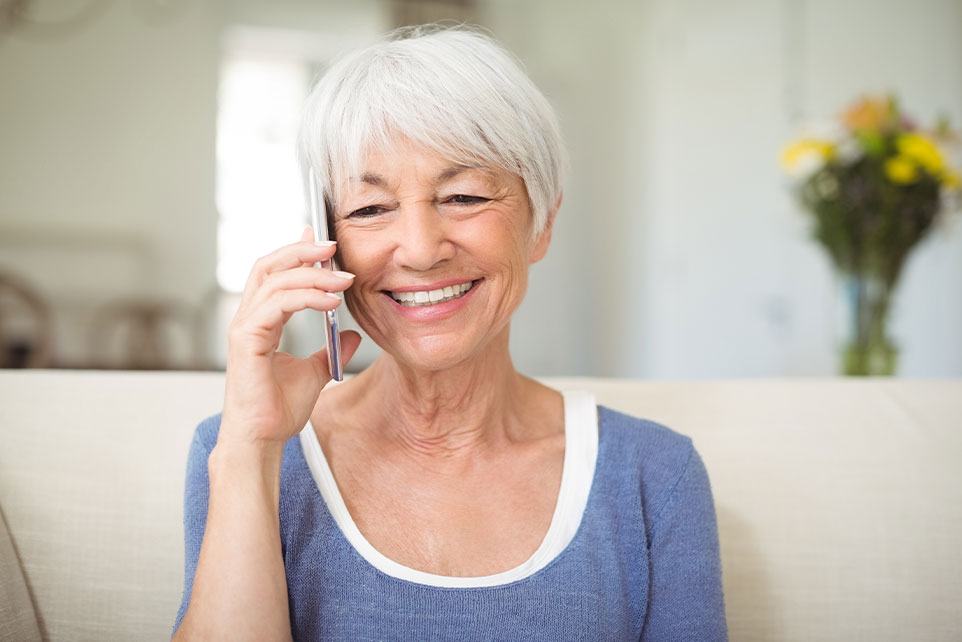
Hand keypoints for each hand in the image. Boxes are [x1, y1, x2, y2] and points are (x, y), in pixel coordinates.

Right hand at [220, 227, 361, 448]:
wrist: (263, 439)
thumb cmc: (278, 410)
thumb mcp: (315, 373)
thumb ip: (329, 350)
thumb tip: (350, 333)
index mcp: (260, 321)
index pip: (275, 273)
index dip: (298, 253)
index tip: (324, 242)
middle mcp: (248, 318)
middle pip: (269, 266)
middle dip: (302, 251)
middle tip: (333, 246)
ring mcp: (244, 327)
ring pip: (275, 281)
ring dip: (312, 274)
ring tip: (344, 279)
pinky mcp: (246, 340)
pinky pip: (276, 305)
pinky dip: (305, 297)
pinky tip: (330, 301)